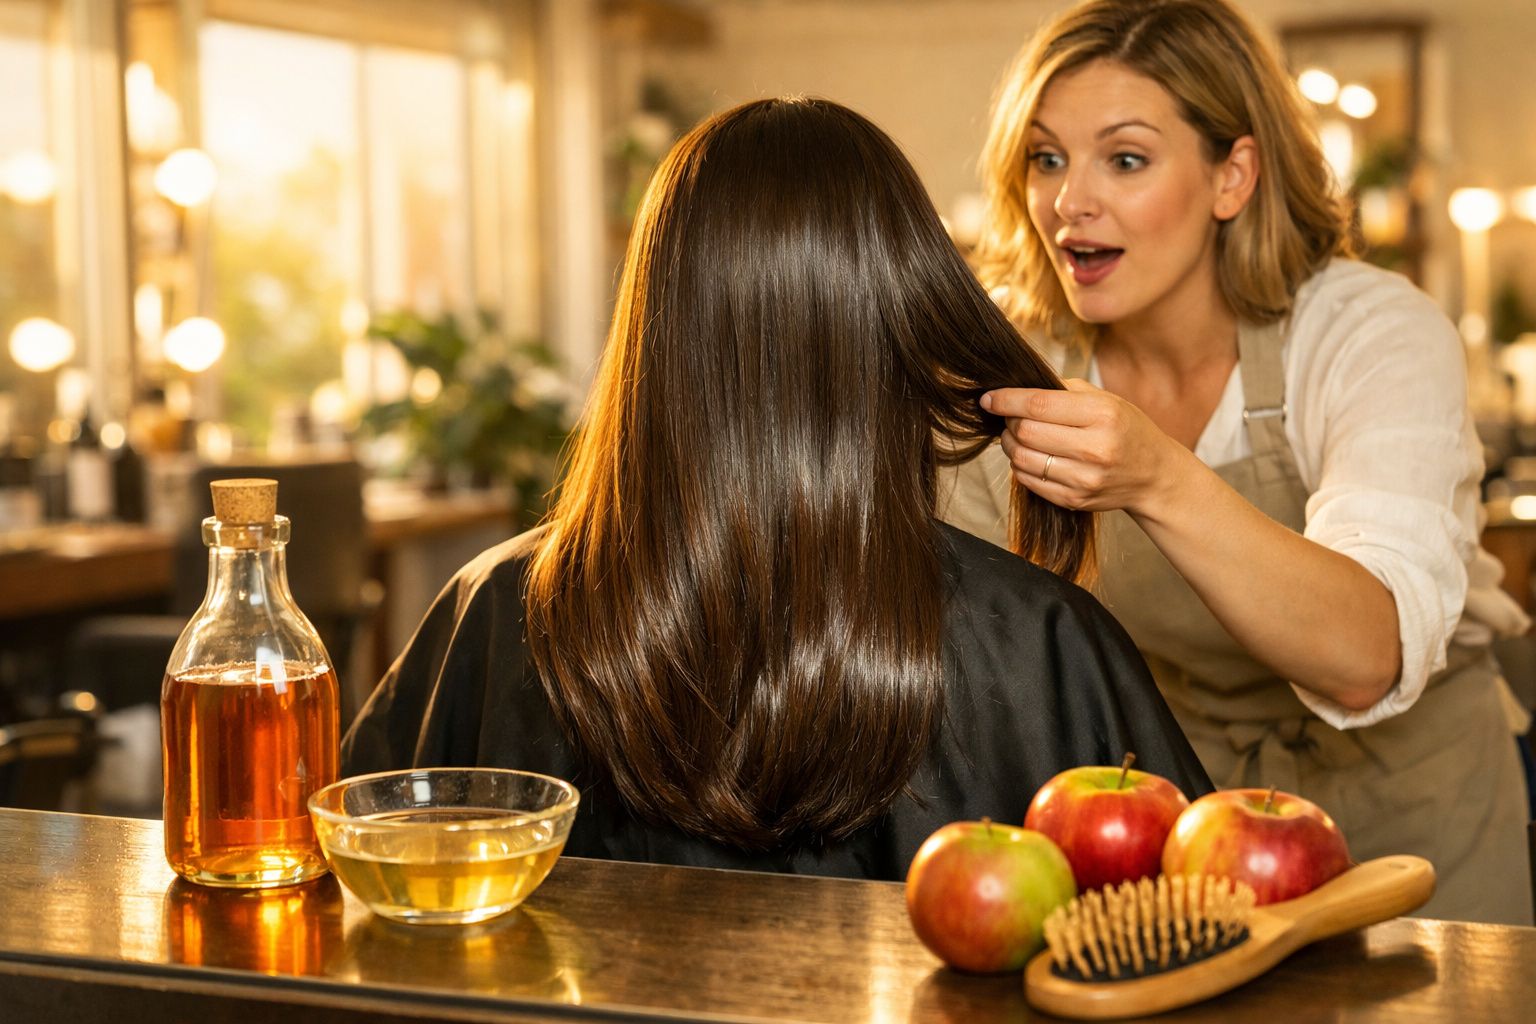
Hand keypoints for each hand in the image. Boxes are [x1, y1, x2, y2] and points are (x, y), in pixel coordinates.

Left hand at [981, 379, 1185, 517]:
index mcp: (1103, 415)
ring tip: (1019, 436)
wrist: (1154, 475)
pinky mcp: (1075, 500)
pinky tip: (1031, 456)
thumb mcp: (1105, 399)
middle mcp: (1095, 448)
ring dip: (1011, 444)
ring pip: (1022, 458)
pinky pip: (1029, 481)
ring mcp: (1084, 478)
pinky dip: (1021, 465)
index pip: (1039, 405)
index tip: (989, 398)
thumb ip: (1062, 390)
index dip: (1006, 400)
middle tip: (1010, 417)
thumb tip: (1015, 387)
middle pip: (1026, 432)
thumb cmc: (1125, 429)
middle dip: (1009, 422)